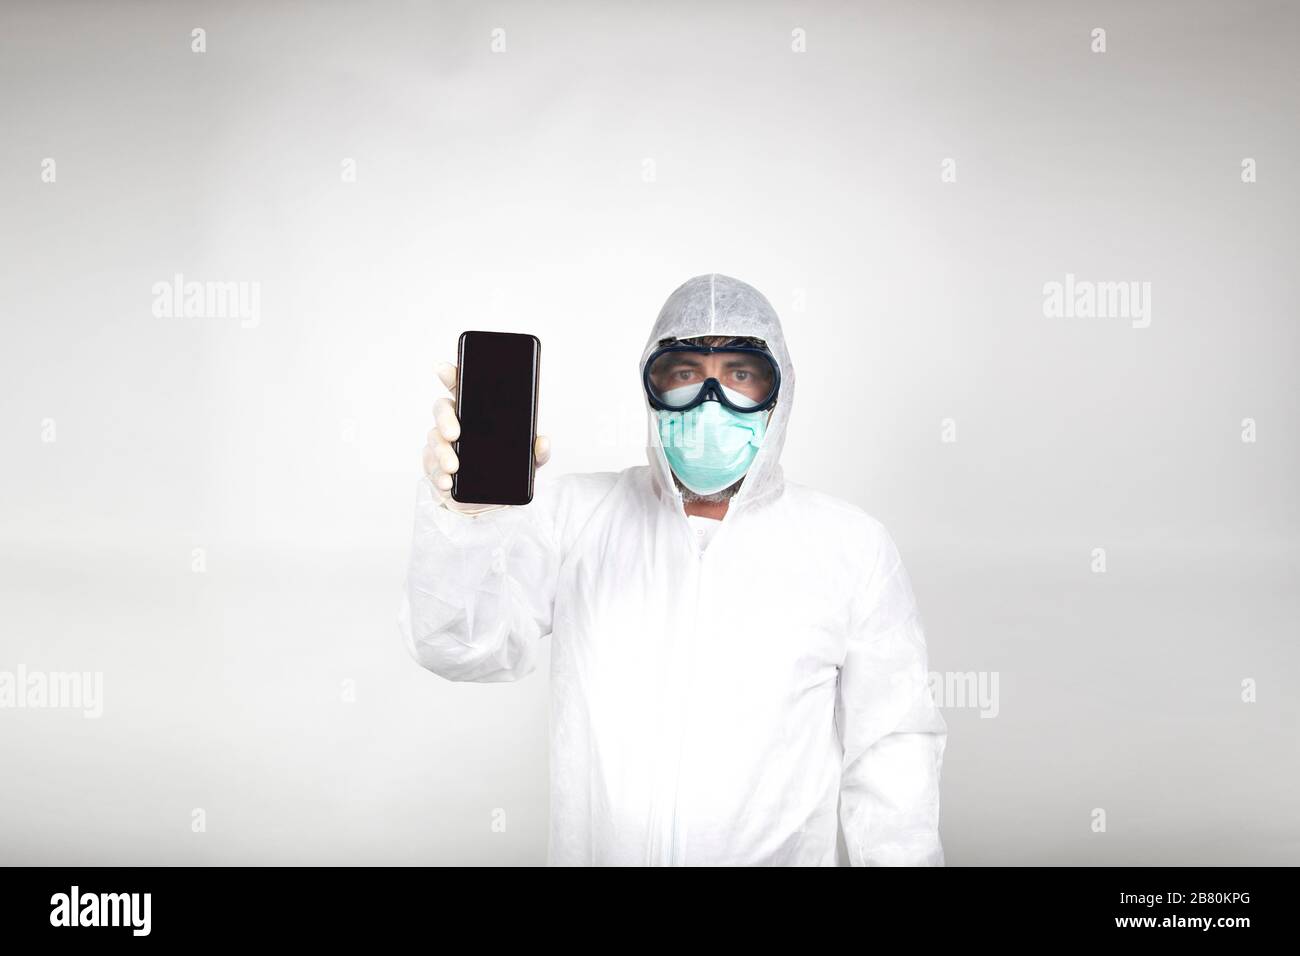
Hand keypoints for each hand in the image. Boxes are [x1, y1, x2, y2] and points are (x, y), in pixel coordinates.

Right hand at [423, 360, 550, 514]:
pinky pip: (429, 466)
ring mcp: (442, 444)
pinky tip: (446, 481)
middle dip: (445, 419)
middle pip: (442, 409)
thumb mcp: (527, 461)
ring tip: (453, 468)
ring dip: (442, 453)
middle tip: (454, 435)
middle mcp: (456, 423)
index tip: (443, 369)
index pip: (460, 387)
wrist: (490, 503)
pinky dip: (437, 474)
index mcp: (476, 413)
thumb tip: (543, 442)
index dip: (451, 375)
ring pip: (433, 438)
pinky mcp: (434, 466)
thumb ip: (537, 451)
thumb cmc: (504, 470)